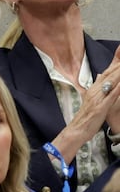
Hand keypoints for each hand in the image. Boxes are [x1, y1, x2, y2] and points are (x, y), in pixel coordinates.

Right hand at [52, 46, 119, 162]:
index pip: (107, 71)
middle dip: (119, 63)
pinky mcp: (100, 107)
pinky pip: (110, 96)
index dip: (116, 61)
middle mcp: (95, 90)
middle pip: (110, 73)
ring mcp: (97, 98)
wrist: (77, 130)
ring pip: (111, 82)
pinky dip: (117, 89)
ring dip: (119, 73)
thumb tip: (100, 76)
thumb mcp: (93, 100)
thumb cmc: (86, 117)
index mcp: (95, 88)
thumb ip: (98, 88)